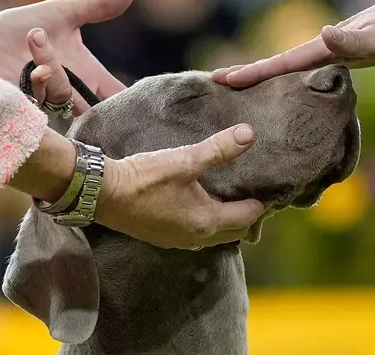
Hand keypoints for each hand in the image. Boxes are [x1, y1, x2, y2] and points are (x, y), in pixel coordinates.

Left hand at [0, 0, 134, 112]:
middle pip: (96, 107)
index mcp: (87, 73)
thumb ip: (97, 6)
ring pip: (63, 96)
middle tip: (84, 71)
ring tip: (36, 37)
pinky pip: (38, 102)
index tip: (134, 99)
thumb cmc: (26, 25)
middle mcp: (71, 91)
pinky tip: (29, 64)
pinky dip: (36, 80)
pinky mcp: (26, 107)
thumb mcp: (65, 13)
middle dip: (94, 97)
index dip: (127, 102)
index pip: (115, 95)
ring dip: (52, 68)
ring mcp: (48, 101)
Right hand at [25, 35, 264, 248]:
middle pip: (235, 231)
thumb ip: (219, 148)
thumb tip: (250, 134)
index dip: (262, 202)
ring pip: (215, 234)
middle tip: (255, 193)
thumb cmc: (145, 177)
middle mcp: (195, 237)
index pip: (248, 215)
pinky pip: (196, 233)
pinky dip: (207, 221)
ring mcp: (177, 240)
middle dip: (248, 215)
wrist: (102, 192)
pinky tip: (201, 204)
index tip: (272, 187)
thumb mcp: (185, 159)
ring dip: (227, 220)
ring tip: (232, 198)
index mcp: (207, 221)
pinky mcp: (162, 236)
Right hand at [212, 0, 374, 87]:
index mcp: (320, 49)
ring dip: (257, 76)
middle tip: (214, 82)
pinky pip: (296, 73)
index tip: (224, 79)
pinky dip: (279, 79)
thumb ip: (352, 39)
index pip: (279, 63)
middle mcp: (316, 51)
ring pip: (282, 69)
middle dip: (244, 73)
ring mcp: (322, 56)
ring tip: (234, 86)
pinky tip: (274, 88)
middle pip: (273, 66)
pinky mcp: (331, 61)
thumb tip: (323, 33)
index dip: (252, 72)